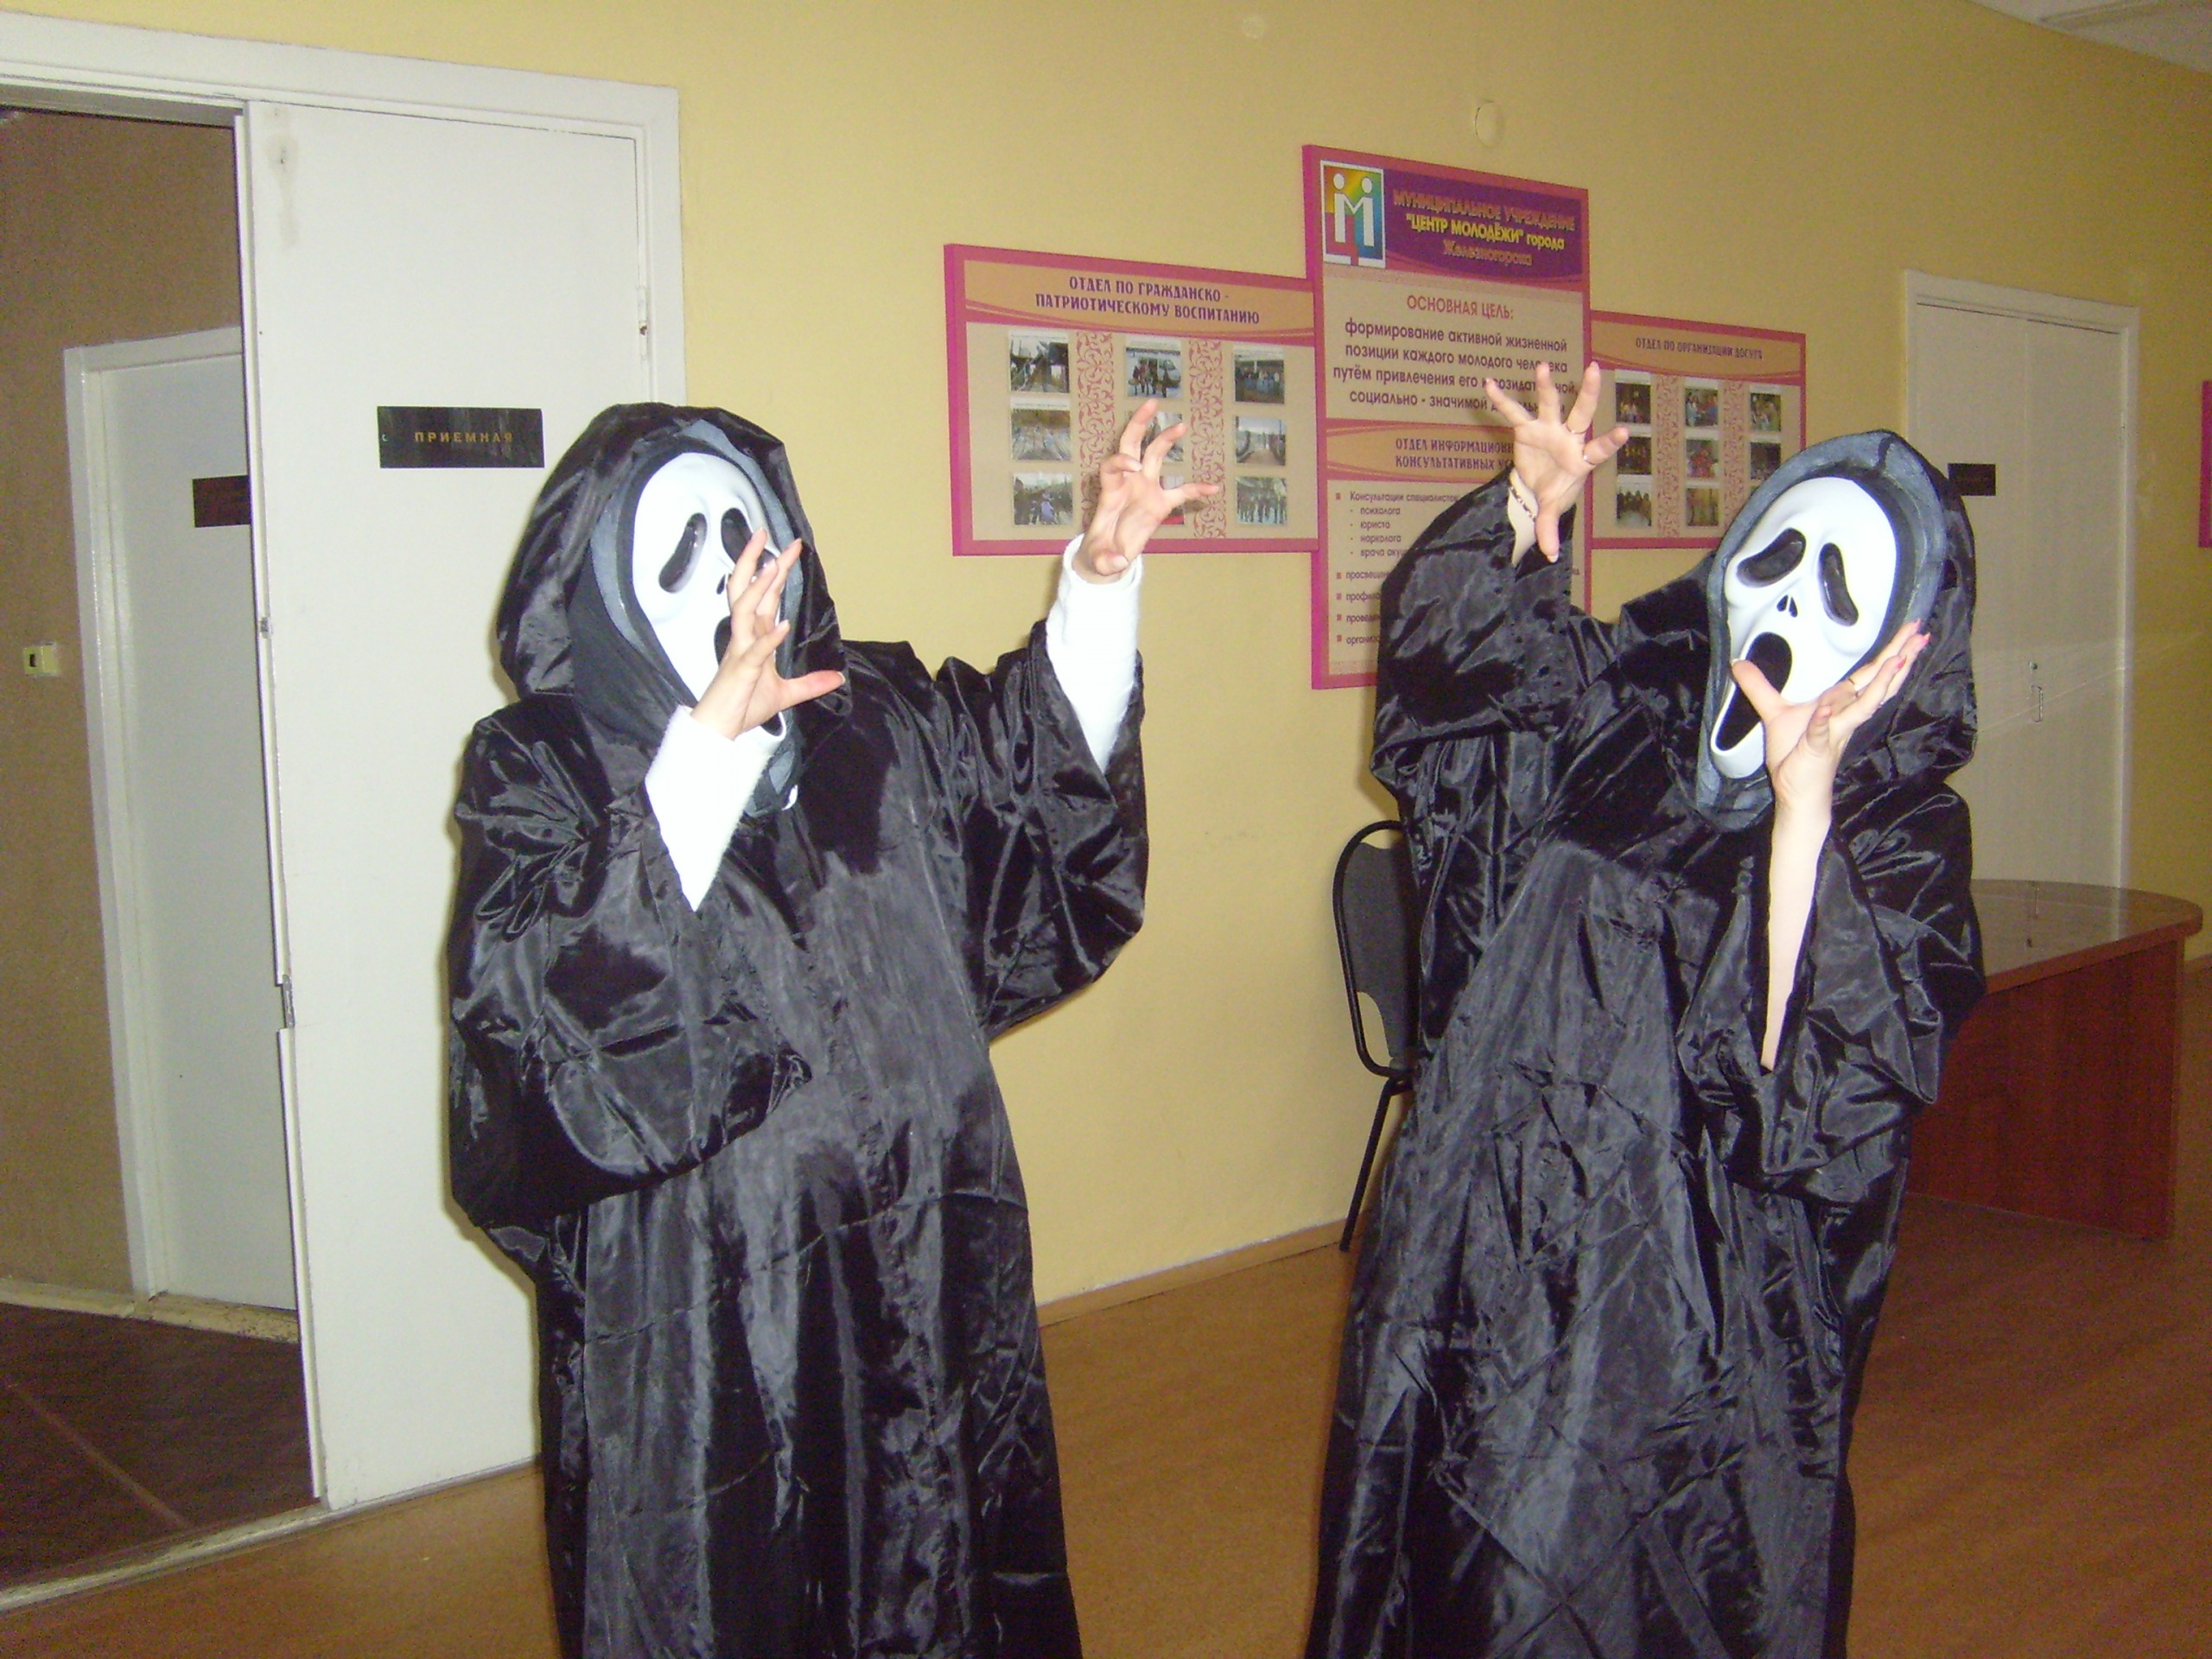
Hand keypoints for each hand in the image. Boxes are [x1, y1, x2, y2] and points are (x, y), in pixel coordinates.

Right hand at [689, 532, 844, 738]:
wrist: (721, 729)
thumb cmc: (744, 706)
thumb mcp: (787, 693)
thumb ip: (811, 684)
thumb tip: (837, 678)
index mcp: (753, 637)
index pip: (763, 596)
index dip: (775, 571)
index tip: (789, 549)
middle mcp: (744, 636)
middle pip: (748, 590)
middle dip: (759, 562)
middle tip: (771, 534)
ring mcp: (741, 651)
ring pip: (745, 610)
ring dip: (760, 588)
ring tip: (774, 565)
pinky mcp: (741, 670)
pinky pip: (755, 650)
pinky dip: (769, 637)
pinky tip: (781, 624)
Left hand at [1074, 399, 1220, 581]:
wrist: (1108, 556)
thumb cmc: (1099, 553)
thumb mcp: (1098, 560)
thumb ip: (1106, 561)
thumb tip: (1118, 563)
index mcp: (1110, 491)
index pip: (1112, 465)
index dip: (1121, 460)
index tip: (1133, 465)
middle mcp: (1128, 483)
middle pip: (1130, 445)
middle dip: (1138, 424)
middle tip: (1152, 404)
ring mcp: (1145, 490)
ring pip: (1155, 456)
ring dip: (1167, 439)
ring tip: (1182, 425)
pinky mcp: (1160, 504)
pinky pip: (1181, 492)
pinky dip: (1196, 490)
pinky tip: (1213, 489)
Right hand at [1482, 361, 1627, 560]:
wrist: (1536, 485)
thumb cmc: (1554, 492)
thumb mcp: (1552, 509)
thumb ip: (1550, 528)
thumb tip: (1550, 556)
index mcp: (1581, 459)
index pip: (1598, 449)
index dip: (1610, 441)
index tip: (1625, 430)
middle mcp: (1568, 437)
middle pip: (1582, 412)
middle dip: (1589, 392)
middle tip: (1595, 369)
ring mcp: (1548, 429)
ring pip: (1551, 403)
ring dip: (1546, 386)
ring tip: (1543, 366)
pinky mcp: (1527, 428)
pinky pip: (1514, 412)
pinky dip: (1501, 399)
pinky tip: (1490, 384)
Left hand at [1730, 621, 1927, 818]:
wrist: (1794, 790)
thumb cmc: (1793, 754)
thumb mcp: (1773, 712)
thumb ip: (1758, 687)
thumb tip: (1738, 662)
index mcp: (1841, 704)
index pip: (1870, 673)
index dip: (1891, 651)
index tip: (1913, 629)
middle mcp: (1846, 716)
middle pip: (1878, 682)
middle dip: (1900, 657)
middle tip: (1921, 633)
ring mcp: (1835, 732)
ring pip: (1862, 705)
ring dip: (1880, 683)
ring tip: (1899, 661)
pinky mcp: (1818, 748)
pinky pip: (1823, 731)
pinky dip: (1826, 719)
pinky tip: (1828, 708)